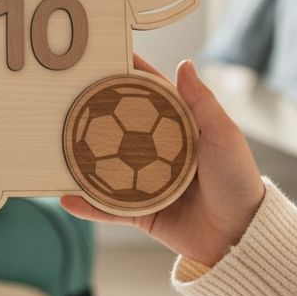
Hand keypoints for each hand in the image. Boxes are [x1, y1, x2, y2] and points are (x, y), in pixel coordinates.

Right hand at [62, 55, 265, 266]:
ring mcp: (143, 183)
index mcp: (177, 130)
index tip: (101, 58)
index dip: (126, 77)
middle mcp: (155, 153)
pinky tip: (66, 198)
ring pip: (105, 168)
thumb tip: (183, 62)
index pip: (148, 96)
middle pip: (117, 128)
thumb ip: (201, 103)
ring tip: (54, 147)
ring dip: (80, 161)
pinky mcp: (139, 212)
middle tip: (65, 97)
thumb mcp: (222, 137)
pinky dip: (87, 206)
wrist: (241, 237)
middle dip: (93, 114)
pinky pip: (107, 208)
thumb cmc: (237, 181)